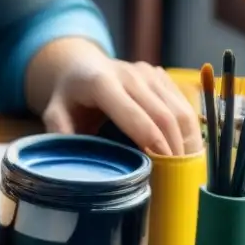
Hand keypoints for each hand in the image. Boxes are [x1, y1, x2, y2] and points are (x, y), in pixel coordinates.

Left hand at [41, 58, 201, 155]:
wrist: (83, 66)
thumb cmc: (69, 97)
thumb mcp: (54, 113)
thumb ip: (60, 133)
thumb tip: (72, 160)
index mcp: (102, 82)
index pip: (134, 114)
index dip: (151, 141)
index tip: (163, 166)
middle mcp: (131, 74)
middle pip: (164, 114)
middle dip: (174, 147)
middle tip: (179, 177)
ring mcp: (150, 74)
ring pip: (180, 111)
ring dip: (188, 141)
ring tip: (187, 169)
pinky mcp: (163, 78)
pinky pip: (184, 106)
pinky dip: (190, 131)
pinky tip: (187, 153)